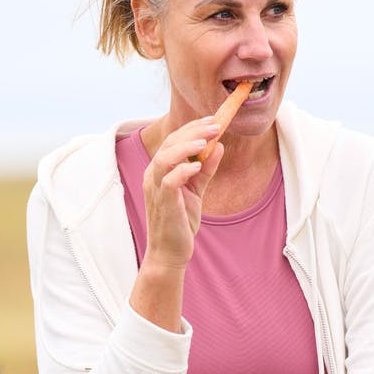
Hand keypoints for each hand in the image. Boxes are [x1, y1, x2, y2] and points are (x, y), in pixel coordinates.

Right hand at [141, 117, 223, 271]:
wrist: (170, 252)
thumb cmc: (181, 221)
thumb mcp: (196, 190)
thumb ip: (206, 169)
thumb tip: (220, 146)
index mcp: (160, 170)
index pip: (174, 140)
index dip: (193, 128)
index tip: (213, 120)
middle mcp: (153, 175)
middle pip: (170, 144)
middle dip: (193, 131)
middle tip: (215, 125)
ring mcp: (156, 189)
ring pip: (165, 158)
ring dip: (186, 146)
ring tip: (206, 141)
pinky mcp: (163, 203)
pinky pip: (169, 181)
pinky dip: (182, 170)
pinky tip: (197, 167)